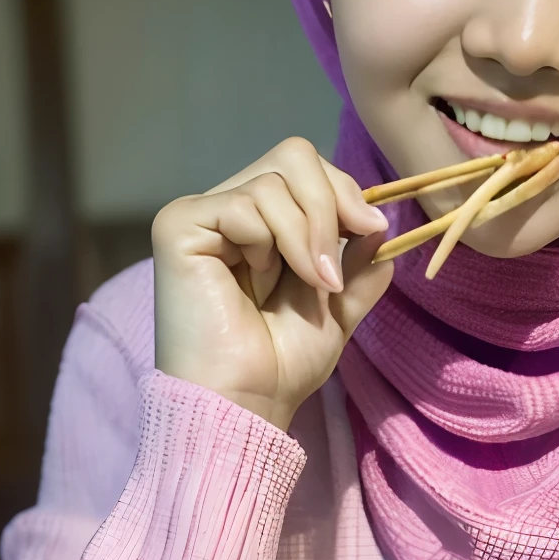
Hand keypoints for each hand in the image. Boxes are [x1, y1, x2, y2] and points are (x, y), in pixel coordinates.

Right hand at [152, 137, 391, 430]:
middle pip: (293, 156)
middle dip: (330, 206)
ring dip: (303, 237)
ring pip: (272, 182)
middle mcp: (228, 210)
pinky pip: (242, 204)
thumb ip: (361, 260)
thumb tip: (380, 217)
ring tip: (303, 285)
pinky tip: (254, 281)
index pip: (306, 168)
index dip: (344, 191)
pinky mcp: (178, 226)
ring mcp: (201, 215)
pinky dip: (266, 242)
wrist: (245, 403)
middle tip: (333, 265)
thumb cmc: (281, 364)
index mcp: (261, 223)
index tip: (371, 233)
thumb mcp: (339, 304)